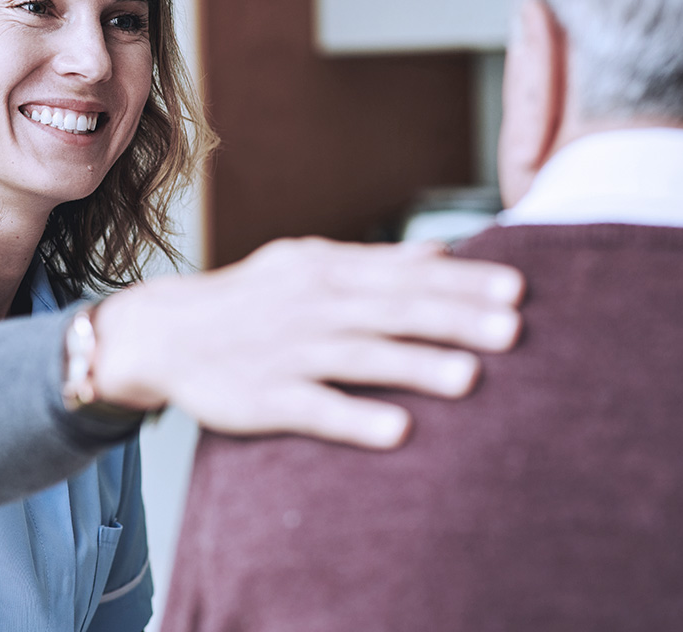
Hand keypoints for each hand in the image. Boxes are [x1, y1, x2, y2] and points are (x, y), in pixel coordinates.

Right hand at [92, 237, 523, 448]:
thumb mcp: (307, 264)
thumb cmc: (251, 299)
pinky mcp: (264, 398)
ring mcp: (287, 352)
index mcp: (325, 270)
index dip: (462, 283)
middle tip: (513, 330)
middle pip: (391, 311)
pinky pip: (314, 408)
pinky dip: (354, 417)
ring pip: (359, 357)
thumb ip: (377, 261)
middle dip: (453, 318)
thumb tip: (445, 251)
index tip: (517, 290)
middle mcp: (311, 306)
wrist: (165, 332)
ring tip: (470, 377)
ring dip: (414, 365)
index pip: (404, 274)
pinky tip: (398, 431)